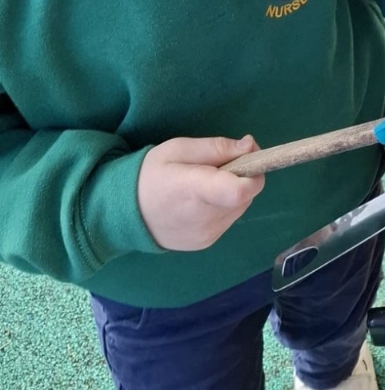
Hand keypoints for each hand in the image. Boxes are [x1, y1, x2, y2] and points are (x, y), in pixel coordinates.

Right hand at [137, 135, 264, 250]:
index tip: (247, 155)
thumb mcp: (179, 148)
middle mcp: (205, 218)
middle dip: (243, 176)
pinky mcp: (206, 243)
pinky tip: (201, 202)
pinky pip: (229, 219)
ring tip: (207, 184)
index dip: (254, 172)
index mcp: (195, 190)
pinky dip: (224, 207)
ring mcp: (207, 235)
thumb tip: (250, 146)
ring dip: (234, 193)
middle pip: (246, 195)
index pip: (240, 190)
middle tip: (219, 167)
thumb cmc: (152, 174)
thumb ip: (216, 147)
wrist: (125, 213)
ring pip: (241, 207)